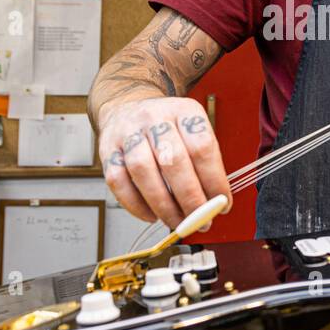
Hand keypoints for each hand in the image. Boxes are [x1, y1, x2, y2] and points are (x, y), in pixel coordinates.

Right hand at [99, 97, 231, 227]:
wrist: (128, 108)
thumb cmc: (167, 129)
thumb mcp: (192, 132)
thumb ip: (205, 163)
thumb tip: (215, 204)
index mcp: (184, 111)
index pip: (202, 147)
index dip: (214, 180)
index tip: (222, 204)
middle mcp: (155, 117)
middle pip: (173, 160)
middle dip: (190, 198)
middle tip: (200, 220)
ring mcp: (128, 132)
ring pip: (143, 170)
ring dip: (163, 204)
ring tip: (177, 221)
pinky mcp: (107, 149)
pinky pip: (118, 181)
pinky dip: (135, 205)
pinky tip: (151, 216)